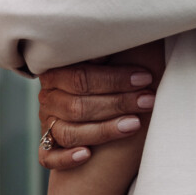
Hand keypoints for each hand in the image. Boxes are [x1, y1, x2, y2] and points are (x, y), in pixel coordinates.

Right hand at [38, 62, 155, 170]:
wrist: (90, 100)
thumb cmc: (105, 77)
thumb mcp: (103, 60)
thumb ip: (107, 53)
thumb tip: (125, 37)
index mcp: (56, 72)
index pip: (82, 77)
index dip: (115, 78)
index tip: (145, 78)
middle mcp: (48, 98)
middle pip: (78, 105)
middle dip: (117, 103)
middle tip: (149, 100)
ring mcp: (46, 124)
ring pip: (68, 132)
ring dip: (103, 130)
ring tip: (134, 124)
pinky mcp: (46, 148)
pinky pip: (49, 158)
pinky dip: (66, 158)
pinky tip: (86, 155)